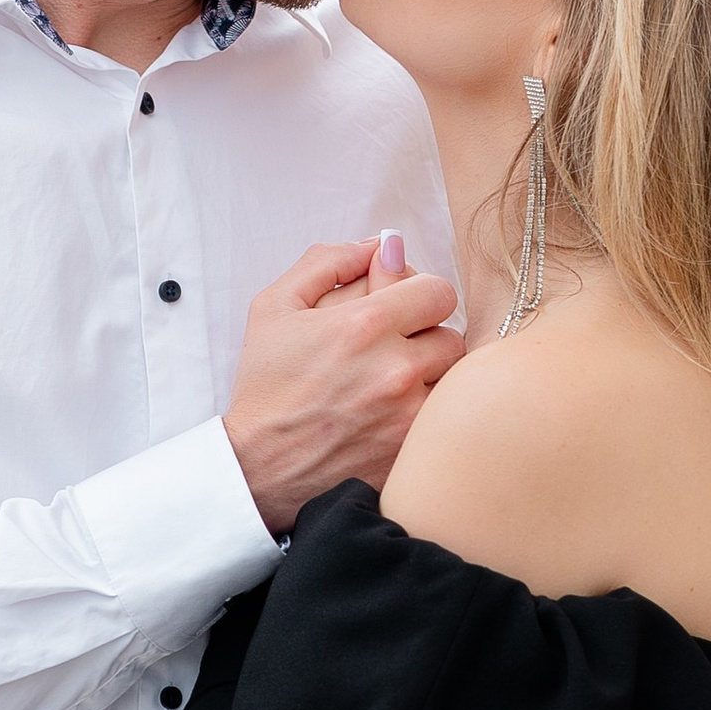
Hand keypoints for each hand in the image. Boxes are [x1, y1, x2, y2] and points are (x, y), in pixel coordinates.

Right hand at [224, 241, 463, 534]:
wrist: (258, 465)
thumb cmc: (265, 385)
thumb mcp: (275, 306)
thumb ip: (328, 262)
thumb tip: (383, 244)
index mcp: (363, 326)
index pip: (438, 291)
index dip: (419, 295)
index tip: (399, 308)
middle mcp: (394, 370)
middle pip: (452, 335)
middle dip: (425, 337)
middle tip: (392, 349)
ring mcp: (408, 416)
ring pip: (453, 380)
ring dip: (430, 376)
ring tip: (392, 384)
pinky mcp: (412, 453)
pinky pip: (443, 420)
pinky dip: (426, 414)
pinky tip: (391, 416)